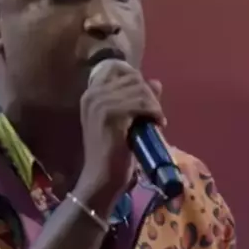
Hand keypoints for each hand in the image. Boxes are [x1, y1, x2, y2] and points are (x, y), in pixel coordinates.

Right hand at [74, 60, 164, 211]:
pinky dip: (154, 112)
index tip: (146, 99)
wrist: (101, 179)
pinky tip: (157, 124)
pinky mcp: (111, 115)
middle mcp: (93, 94)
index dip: (138, 81)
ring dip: (154, 105)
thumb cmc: (112, 154)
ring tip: (156, 121)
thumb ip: (136, 100)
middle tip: (154, 114)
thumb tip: (156, 82)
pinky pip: (142, 103)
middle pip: (133, 78)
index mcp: (91, 94)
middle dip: (149, 94)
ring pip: (140, 90)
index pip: (119, 69)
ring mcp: (100, 104)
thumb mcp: (124, 122)